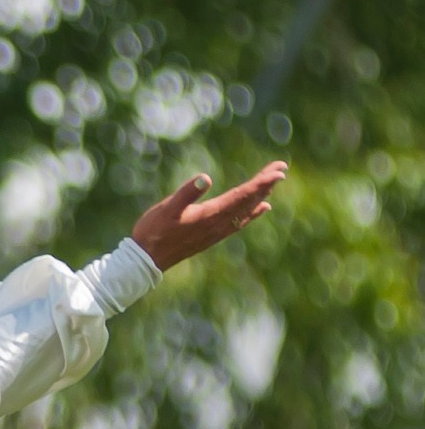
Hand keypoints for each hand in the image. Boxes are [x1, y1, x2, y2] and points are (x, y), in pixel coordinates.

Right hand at [130, 159, 285, 271]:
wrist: (147, 260)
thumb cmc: (153, 231)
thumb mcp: (167, 209)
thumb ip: (186, 194)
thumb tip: (204, 178)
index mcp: (211, 214)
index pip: (243, 195)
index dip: (262, 182)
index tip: (279, 170)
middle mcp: (218, 224)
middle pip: (249, 201)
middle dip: (266, 184)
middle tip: (281, 168)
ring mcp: (216, 232)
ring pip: (246, 211)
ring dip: (261, 196)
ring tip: (273, 184)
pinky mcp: (211, 236)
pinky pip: (240, 222)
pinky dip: (253, 213)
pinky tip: (262, 208)